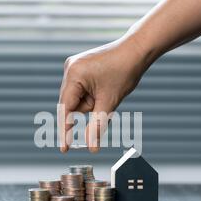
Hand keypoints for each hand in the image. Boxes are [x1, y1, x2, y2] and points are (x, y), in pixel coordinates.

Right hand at [58, 36, 147, 152]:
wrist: (136, 50)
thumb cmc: (124, 72)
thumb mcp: (110, 102)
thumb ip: (97, 126)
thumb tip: (91, 148)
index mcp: (73, 75)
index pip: (65, 109)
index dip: (65, 130)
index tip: (64, 149)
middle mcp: (69, 69)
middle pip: (71, 104)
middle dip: (88, 108)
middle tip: (105, 100)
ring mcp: (73, 67)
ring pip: (77, 98)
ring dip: (92, 102)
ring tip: (107, 90)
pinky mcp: (79, 67)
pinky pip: (80, 90)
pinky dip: (91, 95)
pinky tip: (103, 87)